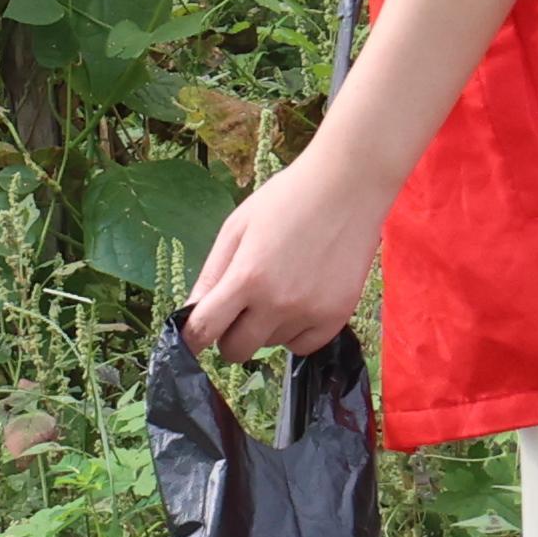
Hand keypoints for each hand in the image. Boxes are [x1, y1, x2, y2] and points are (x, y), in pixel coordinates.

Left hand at [182, 149, 388, 359]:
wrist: (348, 187)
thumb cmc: (287, 199)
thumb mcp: (236, 228)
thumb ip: (212, 274)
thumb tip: (191, 313)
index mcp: (246, 277)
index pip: (204, 330)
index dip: (191, 340)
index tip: (189, 341)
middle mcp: (278, 302)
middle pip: (236, 349)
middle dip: (229, 334)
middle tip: (238, 310)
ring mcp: (310, 312)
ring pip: (270, 344)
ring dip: (266, 327)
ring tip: (280, 287)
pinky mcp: (338, 316)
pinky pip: (304, 346)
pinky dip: (295, 333)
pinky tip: (299, 304)